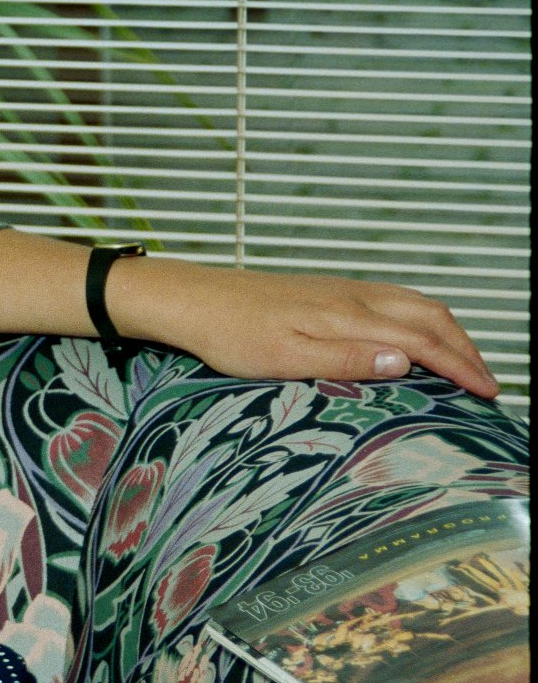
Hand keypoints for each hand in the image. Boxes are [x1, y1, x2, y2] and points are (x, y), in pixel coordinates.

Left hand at [122, 260, 497, 397]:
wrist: (194, 300)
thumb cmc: (230, 335)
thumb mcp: (284, 358)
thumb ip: (345, 358)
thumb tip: (407, 360)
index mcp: (349, 316)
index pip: (423, 340)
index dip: (461, 366)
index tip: (489, 393)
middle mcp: (355, 297)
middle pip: (430, 316)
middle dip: (467, 349)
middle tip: (489, 385)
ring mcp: (343, 290)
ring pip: (415, 304)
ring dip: (449, 332)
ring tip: (466, 362)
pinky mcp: (329, 291)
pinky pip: (394, 301)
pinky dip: (422, 319)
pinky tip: (417, 336)